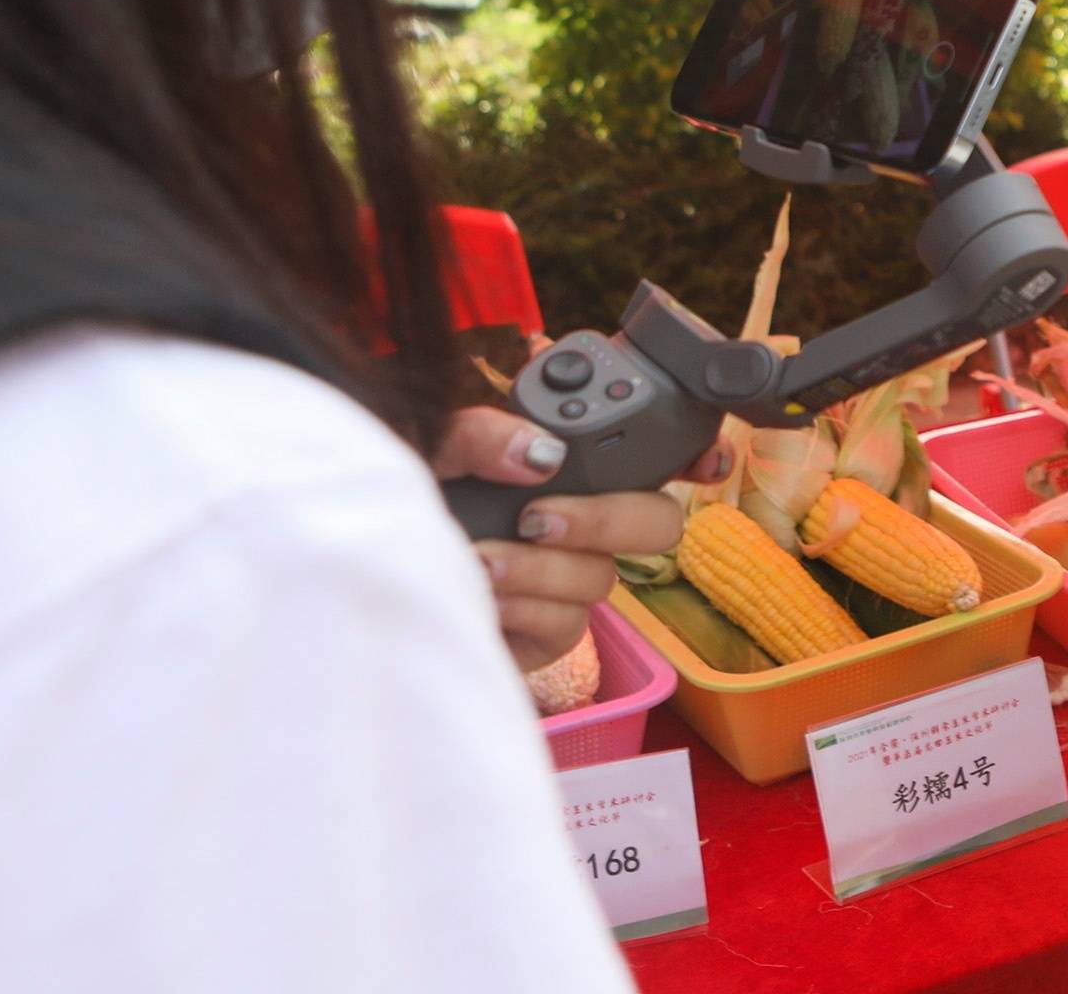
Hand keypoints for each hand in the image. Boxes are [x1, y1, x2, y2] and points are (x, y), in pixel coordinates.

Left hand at [431, 407, 727, 671]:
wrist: (360, 566)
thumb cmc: (403, 502)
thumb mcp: (432, 446)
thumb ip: (484, 432)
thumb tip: (540, 456)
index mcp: (571, 466)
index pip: (657, 456)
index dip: (700, 455)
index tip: (707, 462)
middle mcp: (583, 522)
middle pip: (658, 522)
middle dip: (607, 518)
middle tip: (539, 516)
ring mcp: (569, 579)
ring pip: (603, 577)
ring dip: (539, 568)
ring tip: (479, 560)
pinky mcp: (547, 634)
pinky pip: (567, 623)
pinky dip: (524, 605)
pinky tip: (482, 591)